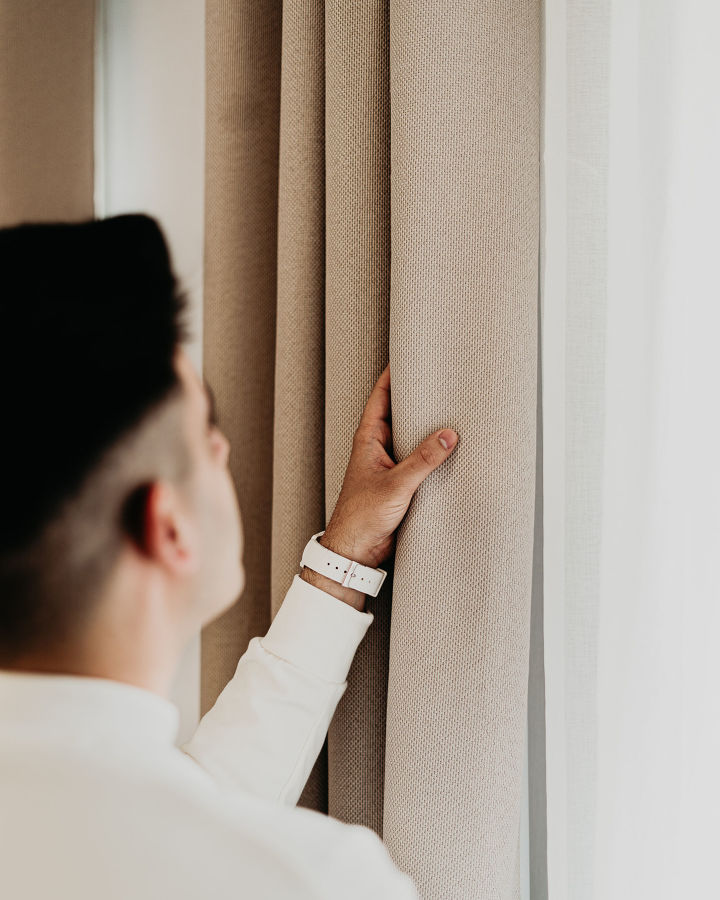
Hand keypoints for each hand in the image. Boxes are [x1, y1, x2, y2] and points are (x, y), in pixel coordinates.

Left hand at [320, 363, 458, 569]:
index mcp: (368, 439)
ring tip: (453, 409)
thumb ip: (423, 461)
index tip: (409, 356)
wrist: (355, 552)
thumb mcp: (396, 485)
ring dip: (427, 427)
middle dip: (418, 398)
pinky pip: (419, 459)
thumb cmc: (361, 517)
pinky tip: (451, 449)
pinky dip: (432, 452)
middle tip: (440, 380)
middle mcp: (378, 447)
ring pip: (411, 437)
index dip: (393, 375)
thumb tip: (448, 435)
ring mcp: (389, 464)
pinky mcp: (400, 482)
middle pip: (400, 413)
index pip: (381, 396)